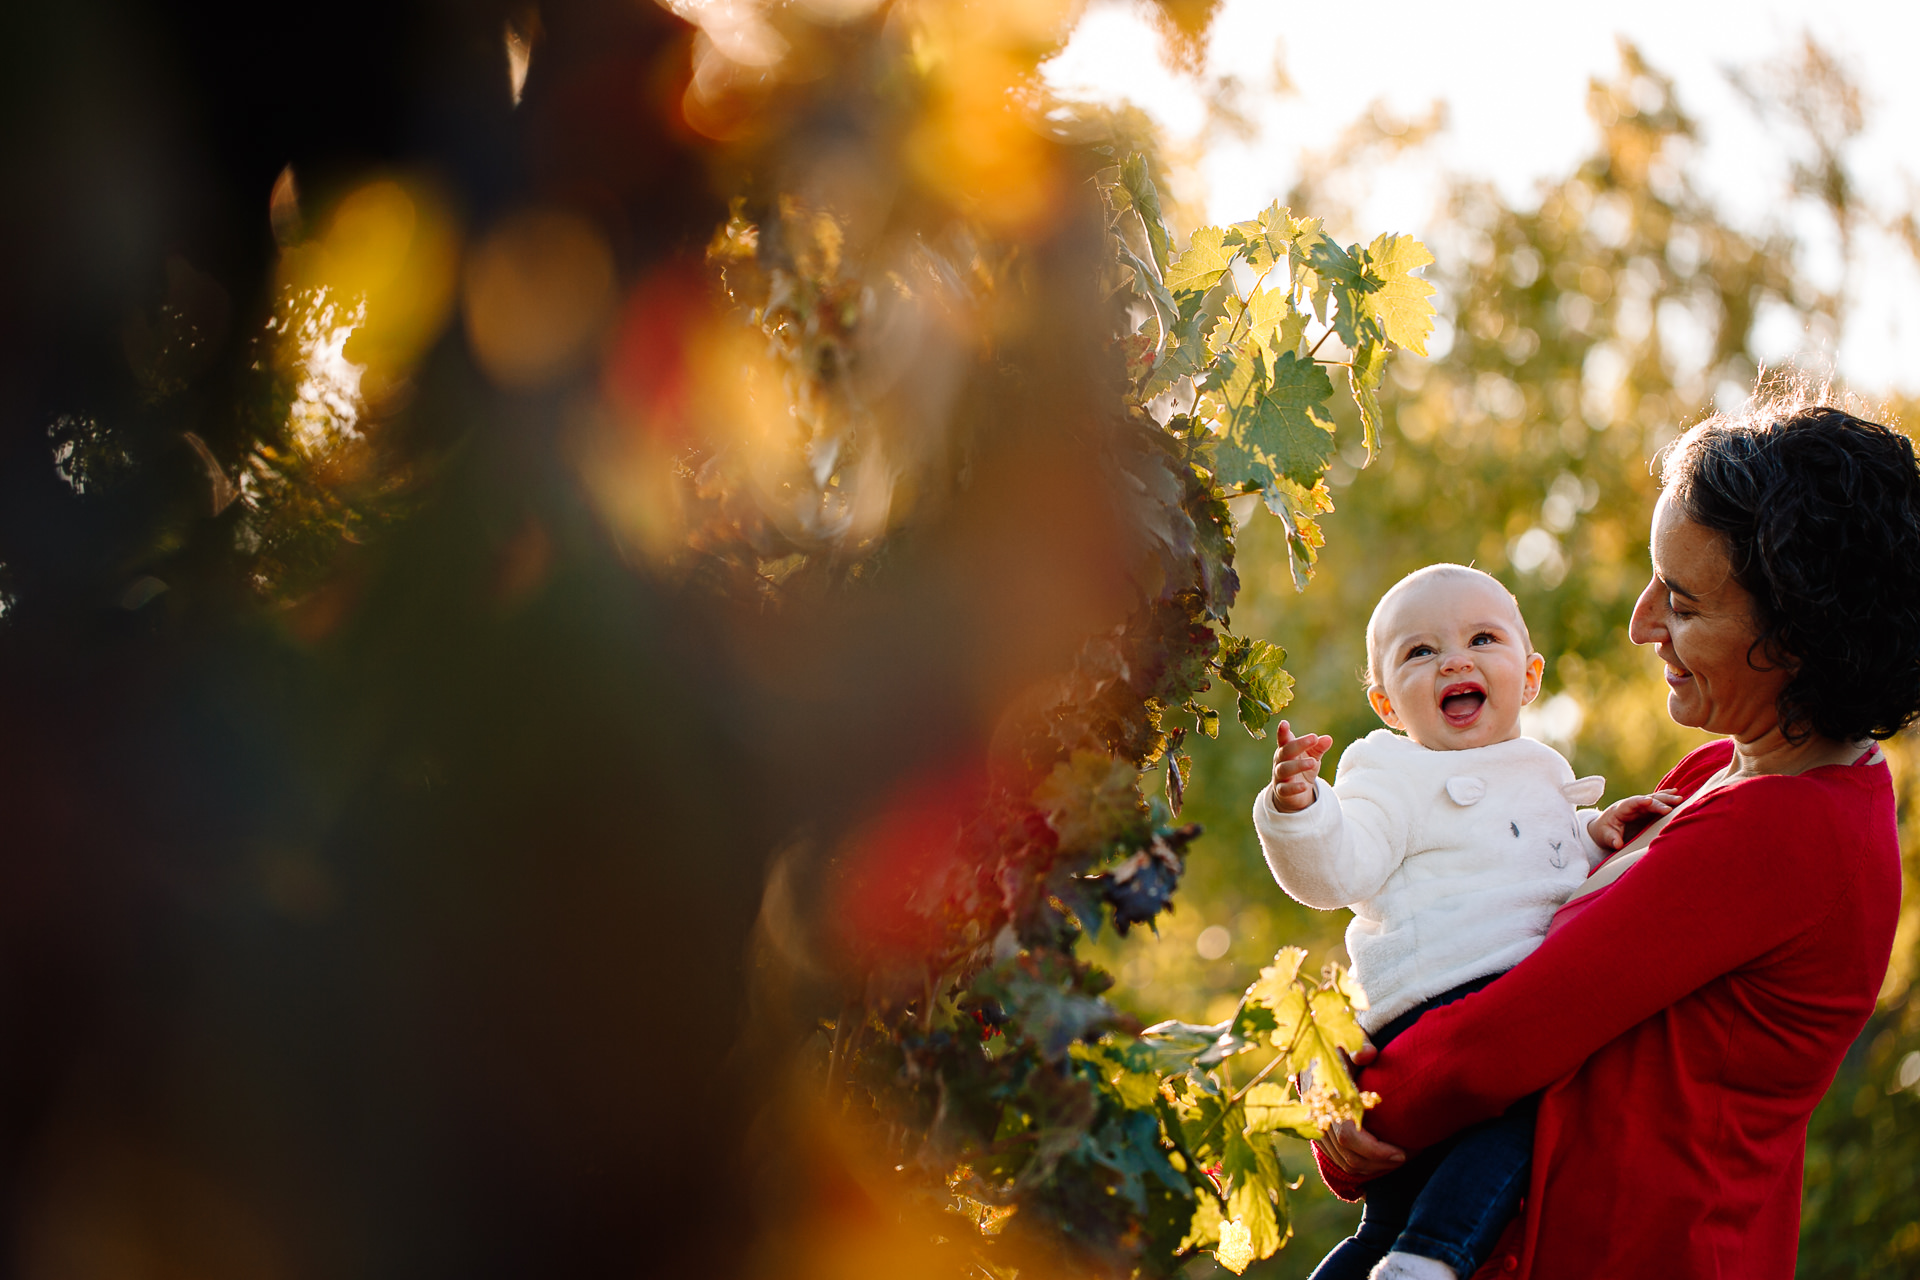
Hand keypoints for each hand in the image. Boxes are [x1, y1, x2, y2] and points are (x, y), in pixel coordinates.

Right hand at [1269, 721, 1333, 812]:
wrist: (1294, 794)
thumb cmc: (1302, 769)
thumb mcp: (1312, 757)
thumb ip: (1318, 748)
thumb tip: (1328, 739)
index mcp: (1286, 750)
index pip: (1284, 739)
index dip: (1283, 732)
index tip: (1285, 723)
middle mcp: (1280, 761)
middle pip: (1285, 751)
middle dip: (1298, 744)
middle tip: (1314, 738)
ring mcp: (1280, 776)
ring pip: (1284, 769)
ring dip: (1298, 765)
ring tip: (1313, 762)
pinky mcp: (1282, 791)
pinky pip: (1285, 789)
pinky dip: (1294, 788)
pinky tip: (1304, 786)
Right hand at [1314, 1042, 1404, 1177]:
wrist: (1312, 1054)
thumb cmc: (1338, 1045)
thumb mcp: (1347, 1038)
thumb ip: (1359, 1043)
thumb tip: (1368, 1054)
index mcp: (1327, 1094)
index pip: (1348, 1136)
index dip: (1375, 1150)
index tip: (1401, 1153)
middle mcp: (1318, 1115)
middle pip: (1349, 1156)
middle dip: (1380, 1164)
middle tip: (1405, 1158)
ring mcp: (1315, 1126)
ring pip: (1344, 1162)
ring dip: (1372, 1168)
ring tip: (1396, 1160)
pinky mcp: (1316, 1133)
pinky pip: (1338, 1160)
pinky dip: (1360, 1165)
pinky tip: (1380, 1159)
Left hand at [1586, 789, 1684, 849]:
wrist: (1603, 829)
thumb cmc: (1604, 833)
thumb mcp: (1605, 837)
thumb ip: (1612, 839)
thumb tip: (1617, 844)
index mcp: (1620, 810)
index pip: (1631, 803)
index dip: (1640, 801)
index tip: (1650, 801)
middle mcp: (1631, 805)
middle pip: (1646, 800)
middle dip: (1660, 801)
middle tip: (1675, 802)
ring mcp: (1639, 806)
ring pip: (1654, 799)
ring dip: (1666, 798)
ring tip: (1680, 798)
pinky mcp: (1646, 810)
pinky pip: (1657, 801)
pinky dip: (1666, 797)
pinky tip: (1677, 793)